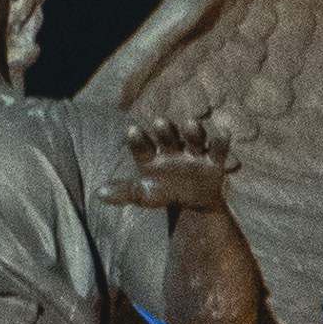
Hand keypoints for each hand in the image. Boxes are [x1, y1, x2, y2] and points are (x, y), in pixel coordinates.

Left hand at [101, 129, 236, 215]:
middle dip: (164, 130)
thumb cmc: (163, 192)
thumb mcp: (143, 195)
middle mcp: (172, 148)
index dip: (138, 139)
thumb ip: (123, 192)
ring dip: (192, 131)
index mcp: (151, 154)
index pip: (142, 145)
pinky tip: (223, 132)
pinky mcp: (213, 160)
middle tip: (159, 121)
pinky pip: (218, 148)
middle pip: (167, 136)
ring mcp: (193, 152)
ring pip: (193, 137)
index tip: (132, 130)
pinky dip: (221, 141)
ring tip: (190, 123)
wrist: (191, 202)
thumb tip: (99, 193)